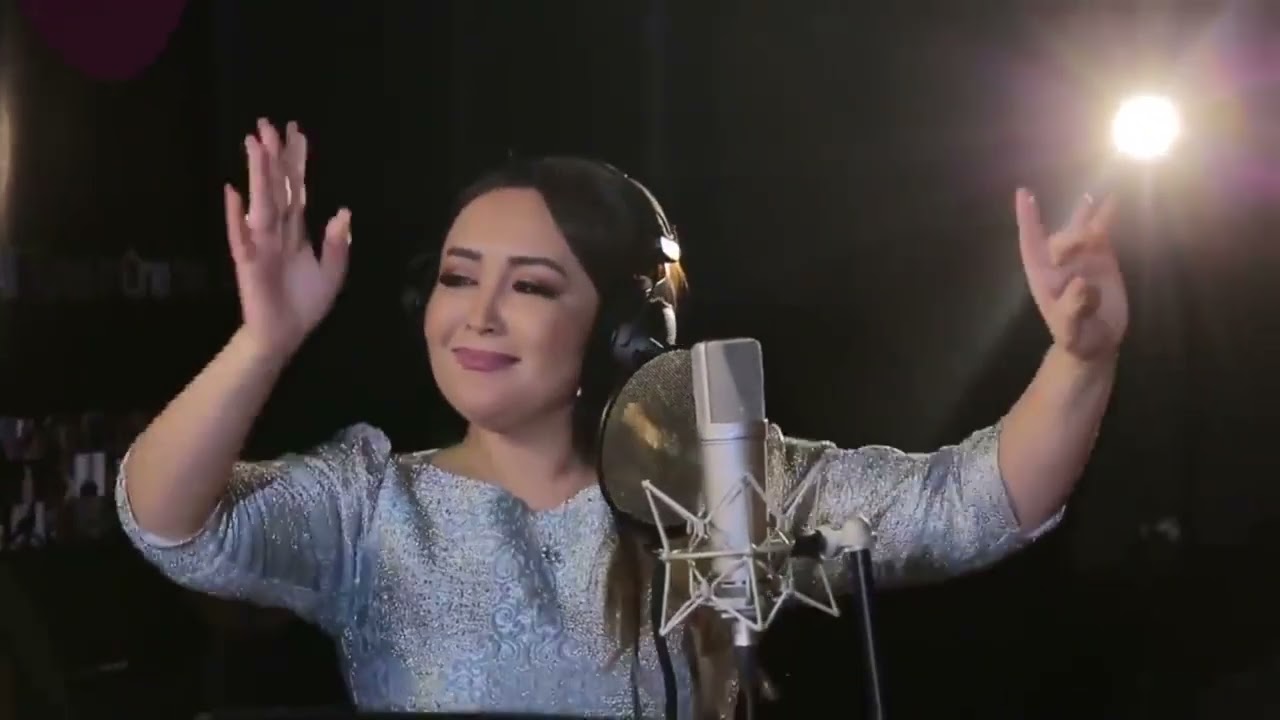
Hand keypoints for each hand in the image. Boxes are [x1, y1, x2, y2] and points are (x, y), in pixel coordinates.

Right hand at [224, 118, 351, 357]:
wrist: (285, 334)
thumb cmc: (305, 302)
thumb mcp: (332, 273)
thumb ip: (338, 244)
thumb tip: (343, 211)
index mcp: (296, 229)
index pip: (296, 188)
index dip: (296, 162)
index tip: (297, 133)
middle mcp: (276, 230)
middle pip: (276, 186)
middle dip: (273, 156)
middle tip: (269, 123)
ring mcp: (259, 243)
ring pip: (260, 202)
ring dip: (257, 174)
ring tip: (255, 144)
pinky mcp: (248, 262)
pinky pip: (240, 236)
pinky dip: (236, 215)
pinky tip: (233, 191)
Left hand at [1015, 189, 1127, 362]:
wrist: (1095, 341)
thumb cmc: (1074, 336)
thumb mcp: (1071, 329)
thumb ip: (1074, 308)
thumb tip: (1081, 284)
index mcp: (1042, 276)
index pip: (1031, 243)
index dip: (1028, 220)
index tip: (1024, 194)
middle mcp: (1059, 261)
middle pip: (1061, 240)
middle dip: (1072, 237)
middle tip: (1090, 239)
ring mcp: (1080, 257)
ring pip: (1080, 231)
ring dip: (1085, 214)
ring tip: (1091, 196)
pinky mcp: (1101, 258)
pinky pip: (1102, 234)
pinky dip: (1106, 218)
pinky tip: (1113, 199)